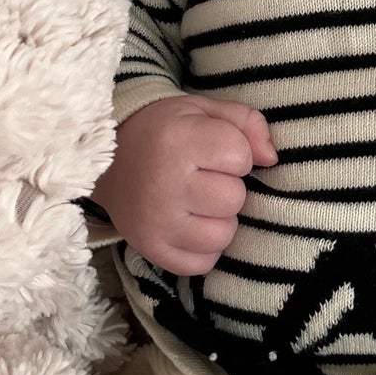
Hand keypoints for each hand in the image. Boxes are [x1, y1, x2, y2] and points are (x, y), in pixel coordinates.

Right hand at [92, 94, 277, 275]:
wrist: (104, 158)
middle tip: (202, 177)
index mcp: (177, 140)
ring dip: (218, 220)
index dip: (235, 153)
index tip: (212, 150)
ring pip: (222, 235)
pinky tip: (189, 225)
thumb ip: (246, 123)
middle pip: (233, 199)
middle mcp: (163, 183)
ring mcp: (155, 221)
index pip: (240, 156)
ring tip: (197, 202)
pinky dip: (203, 248)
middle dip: (226, 186)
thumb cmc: (163, 132)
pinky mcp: (150, 249)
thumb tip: (271, 158)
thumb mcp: (203, 111)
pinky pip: (202, 263)